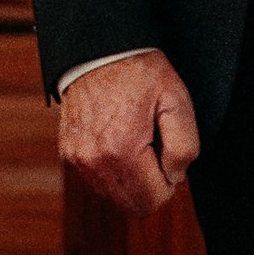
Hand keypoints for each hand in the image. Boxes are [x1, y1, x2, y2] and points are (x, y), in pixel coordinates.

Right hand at [57, 51, 197, 214]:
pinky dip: (112, 168)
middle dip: (150, 184)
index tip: (167, 151)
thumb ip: (184, 147)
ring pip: (113, 195)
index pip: (153, 201)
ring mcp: (77, 158)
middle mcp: (93, 160)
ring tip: (136, 138)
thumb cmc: (140, 71)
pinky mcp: (68, 153)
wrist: (99, 49)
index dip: (169, 181)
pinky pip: (96, 179)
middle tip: (154, 146)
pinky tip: (119, 137)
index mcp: (121, 150)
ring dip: (130, 178)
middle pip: (132, 205)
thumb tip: (175, 177)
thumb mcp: (176, 100)